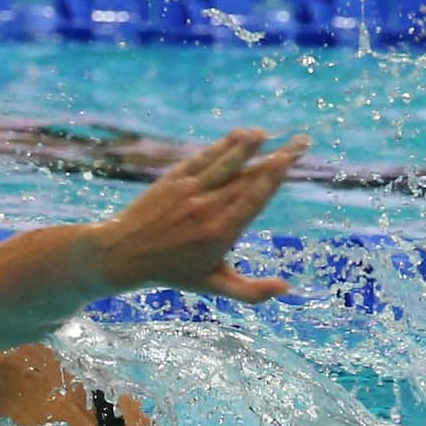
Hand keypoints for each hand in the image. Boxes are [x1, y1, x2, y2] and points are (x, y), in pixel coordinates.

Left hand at [95, 128, 309, 301]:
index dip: (274, 176)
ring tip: (268, 134)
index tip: (291, 159)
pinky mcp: (173, 179)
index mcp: (220, 232)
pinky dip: (222, 146)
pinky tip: (240, 136)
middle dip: (277, 157)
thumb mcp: (213, 286)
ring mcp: (189, 191)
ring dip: (248, 145)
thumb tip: (287, 289)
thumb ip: (251, 291)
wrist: (123, 253)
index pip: (254, 198)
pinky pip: (203, 158)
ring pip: (225, 162)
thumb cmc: (173, 271)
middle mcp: (206, 208)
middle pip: (247, 176)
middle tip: (302, 141)